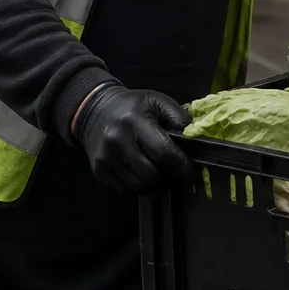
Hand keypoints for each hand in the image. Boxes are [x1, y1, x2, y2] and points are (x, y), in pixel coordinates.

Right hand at [73, 85, 193, 193]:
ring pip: (138, 185)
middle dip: (168, 176)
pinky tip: (141, 173)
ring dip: (154, 183)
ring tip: (159, 172)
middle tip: (176, 173)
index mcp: (134, 121)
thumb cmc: (132, 105)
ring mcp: (106, 157)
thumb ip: (178, 116)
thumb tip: (194, 137)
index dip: (181, 166)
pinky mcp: (98, 169)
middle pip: (151, 173)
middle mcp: (117, 140)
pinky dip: (138, 185)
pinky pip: (124, 189)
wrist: (94, 108)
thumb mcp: (156, 100)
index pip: (163, 152)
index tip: (192, 172)